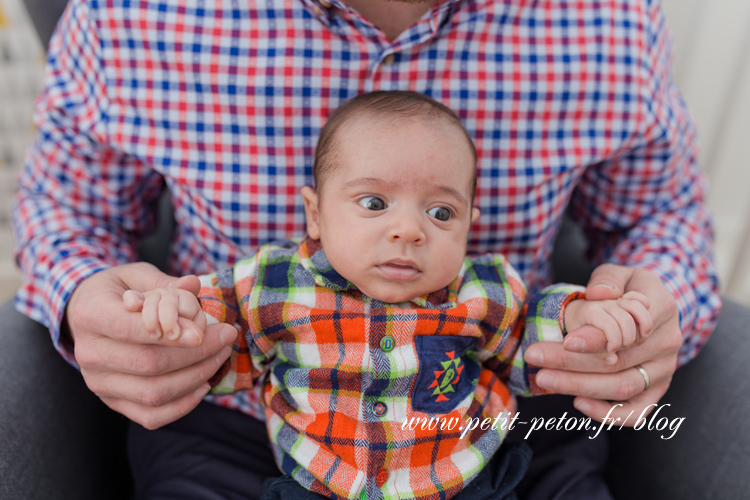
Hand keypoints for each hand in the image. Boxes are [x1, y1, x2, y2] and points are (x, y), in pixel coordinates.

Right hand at [65, 262, 236, 428]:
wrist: (85, 317)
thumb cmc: (118, 292)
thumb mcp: (136, 275)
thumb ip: (164, 282)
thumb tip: (193, 285)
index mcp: (90, 315)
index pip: (131, 329)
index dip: (171, 333)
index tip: (205, 332)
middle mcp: (88, 354)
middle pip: (149, 364)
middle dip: (195, 354)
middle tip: (225, 338)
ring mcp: (98, 383)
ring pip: (153, 393)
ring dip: (195, 377)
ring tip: (220, 356)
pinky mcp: (112, 402)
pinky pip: (151, 416)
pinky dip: (183, 405)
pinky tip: (203, 384)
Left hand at [525, 264, 681, 426]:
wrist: (653, 307)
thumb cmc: (629, 288)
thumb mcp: (620, 272)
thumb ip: (608, 279)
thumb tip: (597, 294)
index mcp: (662, 308)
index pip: (628, 327)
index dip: (596, 338)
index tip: (566, 342)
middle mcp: (667, 342)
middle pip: (617, 360)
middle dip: (572, 363)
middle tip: (535, 357)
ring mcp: (664, 369)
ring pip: (623, 386)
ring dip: (580, 386)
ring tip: (544, 378)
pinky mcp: (657, 389)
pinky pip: (637, 411)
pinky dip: (609, 413)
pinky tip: (579, 403)